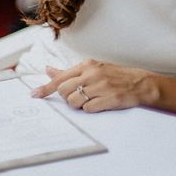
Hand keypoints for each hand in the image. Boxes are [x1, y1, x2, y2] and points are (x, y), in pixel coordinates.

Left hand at [31, 59, 153, 112]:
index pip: (60, 78)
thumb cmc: (116, 76)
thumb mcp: (93, 69)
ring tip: (91, 100)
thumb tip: (48, 70)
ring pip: (74, 102)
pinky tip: (100, 103)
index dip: (45, 88)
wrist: (141, 84)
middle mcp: (92, 74)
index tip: (34, 95)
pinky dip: (91, 109)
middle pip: (64, 91)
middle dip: (67, 98)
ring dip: (79, 105)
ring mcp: (101, 86)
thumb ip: (69, 72)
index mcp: (87, 65)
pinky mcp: (109, 99)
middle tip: (79, 96)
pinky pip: (88, 109)